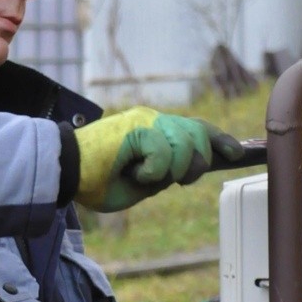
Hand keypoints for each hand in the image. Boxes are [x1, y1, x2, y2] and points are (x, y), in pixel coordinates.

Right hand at [72, 106, 242, 212]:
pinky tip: (133, 173)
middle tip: (170, 179)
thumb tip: (186, 170)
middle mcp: (152, 120)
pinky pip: (163, 155)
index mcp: (154, 130)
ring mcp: (145, 121)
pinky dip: (151, 172)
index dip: (219, 139)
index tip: (237, 152)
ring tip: (144, 176)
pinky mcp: (136, 128)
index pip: (195, 128)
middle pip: (198, 134)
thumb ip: (164, 173)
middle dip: (196, 163)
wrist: (65, 173)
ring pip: (185, 145)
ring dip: (170, 170)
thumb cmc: (98, 181)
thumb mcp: (142, 182)